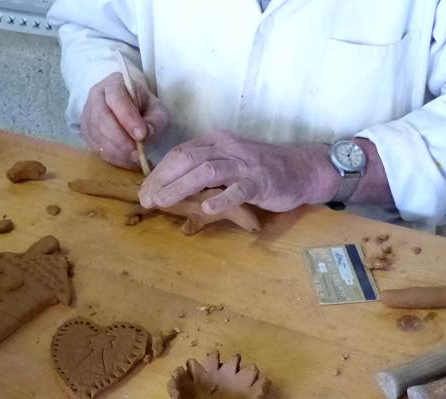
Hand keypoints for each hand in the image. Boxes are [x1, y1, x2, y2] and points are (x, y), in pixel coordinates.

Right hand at [82, 72, 169, 169]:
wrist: (125, 107)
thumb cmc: (142, 106)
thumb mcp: (155, 107)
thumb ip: (155, 119)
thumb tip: (146, 134)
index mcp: (113, 83)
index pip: (117, 99)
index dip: (128, 118)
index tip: (142, 135)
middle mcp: (96, 97)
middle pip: (102, 118)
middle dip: (120, 139)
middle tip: (137, 153)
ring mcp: (87, 114)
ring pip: (96, 135)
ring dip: (116, 151)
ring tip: (134, 160)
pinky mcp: (85, 132)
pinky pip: (95, 147)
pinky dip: (112, 157)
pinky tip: (126, 161)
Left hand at [139, 130, 339, 213]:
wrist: (301, 168)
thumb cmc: (259, 168)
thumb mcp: (227, 162)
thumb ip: (201, 170)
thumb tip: (169, 187)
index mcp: (216, 141)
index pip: (180, 153)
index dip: (159, 172)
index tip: (144, 191)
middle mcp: (227, 148)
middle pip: (187, 159)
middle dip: (163, 179)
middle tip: (146, 199)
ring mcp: (244, 164)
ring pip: (207, 171)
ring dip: (181, 187)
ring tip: (162, 202)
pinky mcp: (260, 181)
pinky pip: (239, 189)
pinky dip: (222, 198)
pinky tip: (207, 208)